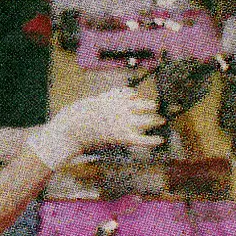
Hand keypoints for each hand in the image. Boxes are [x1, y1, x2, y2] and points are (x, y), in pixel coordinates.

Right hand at [26, 88, 164, 169]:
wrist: (73, 128)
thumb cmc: (80, 115)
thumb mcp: (97, 100)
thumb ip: (113, 97)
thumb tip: (130, 95)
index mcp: (115, 98)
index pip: (133, 94)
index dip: (139, 99)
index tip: (144, 101)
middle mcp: (124, 108)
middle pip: (146, 106)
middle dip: (153, 108)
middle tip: (160, 111)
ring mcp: (125, 122)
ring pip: (148, 120)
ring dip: (156, 120)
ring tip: (162, 121)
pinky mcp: (123, 137)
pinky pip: (143, 139)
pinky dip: (152, 140)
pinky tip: (160, 140)